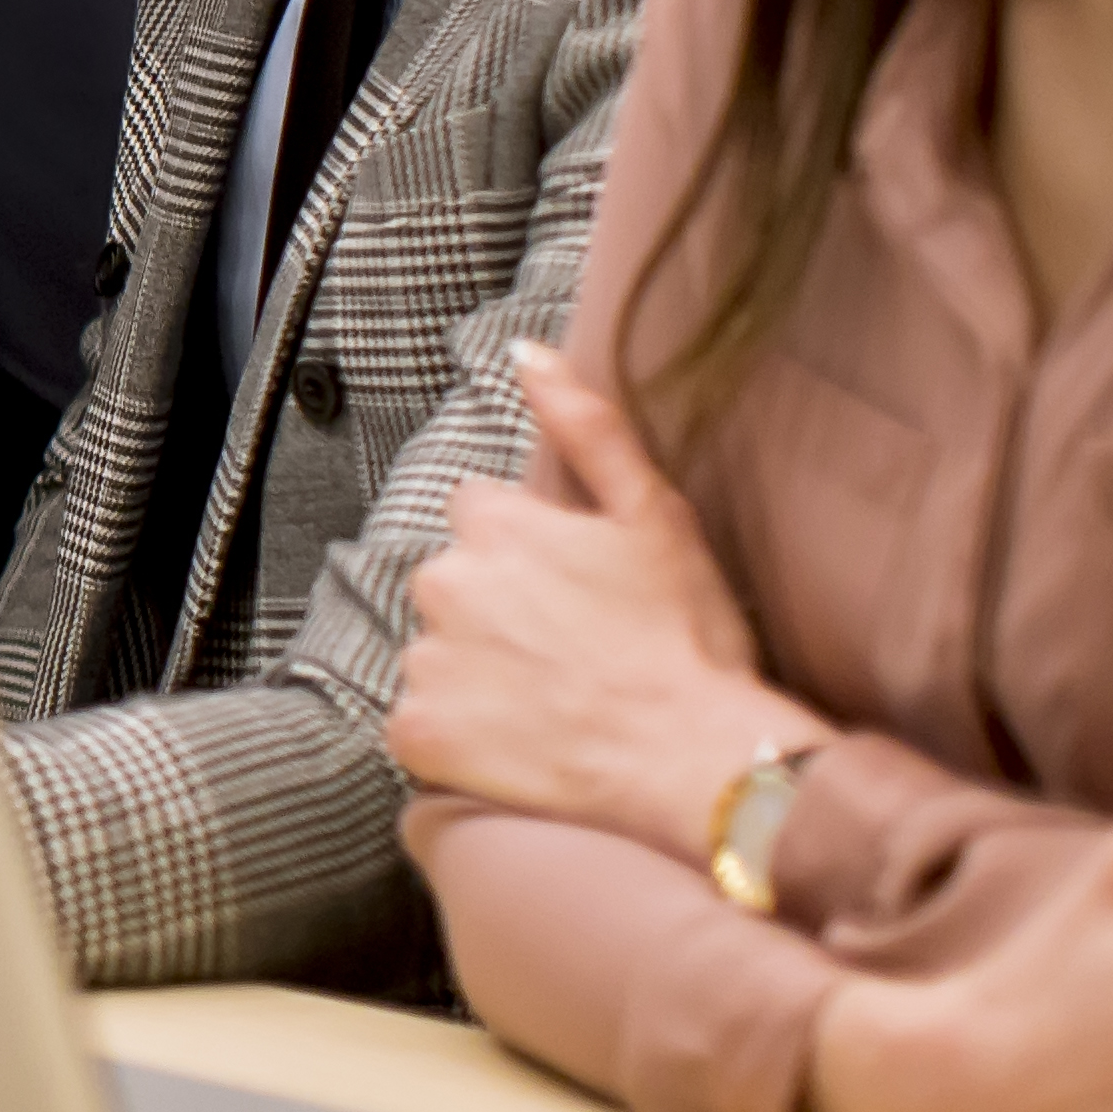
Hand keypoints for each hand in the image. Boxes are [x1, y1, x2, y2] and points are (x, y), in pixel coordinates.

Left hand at [388, 347, 820, 854]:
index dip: (529, 551)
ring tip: (552, 702)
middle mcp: (443, 584)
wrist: (696, 761)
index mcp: (493, 526)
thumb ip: (586, 426)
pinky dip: (457, 736)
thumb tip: (526, 351)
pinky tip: (520, 746)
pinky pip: (420, 726)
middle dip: (495, 608)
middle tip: (569, 651)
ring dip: (476, 671)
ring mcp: (425, 661)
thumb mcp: (655, 514)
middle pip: (452, 584)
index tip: (574, 589)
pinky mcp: (416, 733)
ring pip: (436, 654)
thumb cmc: (687, 640)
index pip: (479, 515)